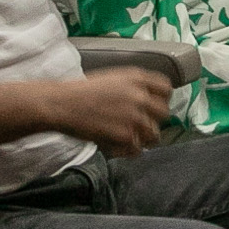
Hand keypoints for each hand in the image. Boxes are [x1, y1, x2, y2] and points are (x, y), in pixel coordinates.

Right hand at [54, 67, 172, 153]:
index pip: (166, 88)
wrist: (62, 104)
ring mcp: (134, 117)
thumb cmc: (81, 92)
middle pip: (164, 113)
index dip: (162, 99)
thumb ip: (132, 86)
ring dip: (144, 138)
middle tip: (142, 125)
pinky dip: (129, 151)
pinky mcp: (126, 135)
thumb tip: (147, 98)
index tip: (155, 106)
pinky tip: (119, 146)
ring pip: (155, 134)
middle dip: (154, 120)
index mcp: (137, 78)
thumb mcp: (112, 78)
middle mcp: (140, 96)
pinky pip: (138, 149)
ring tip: (130, 139)